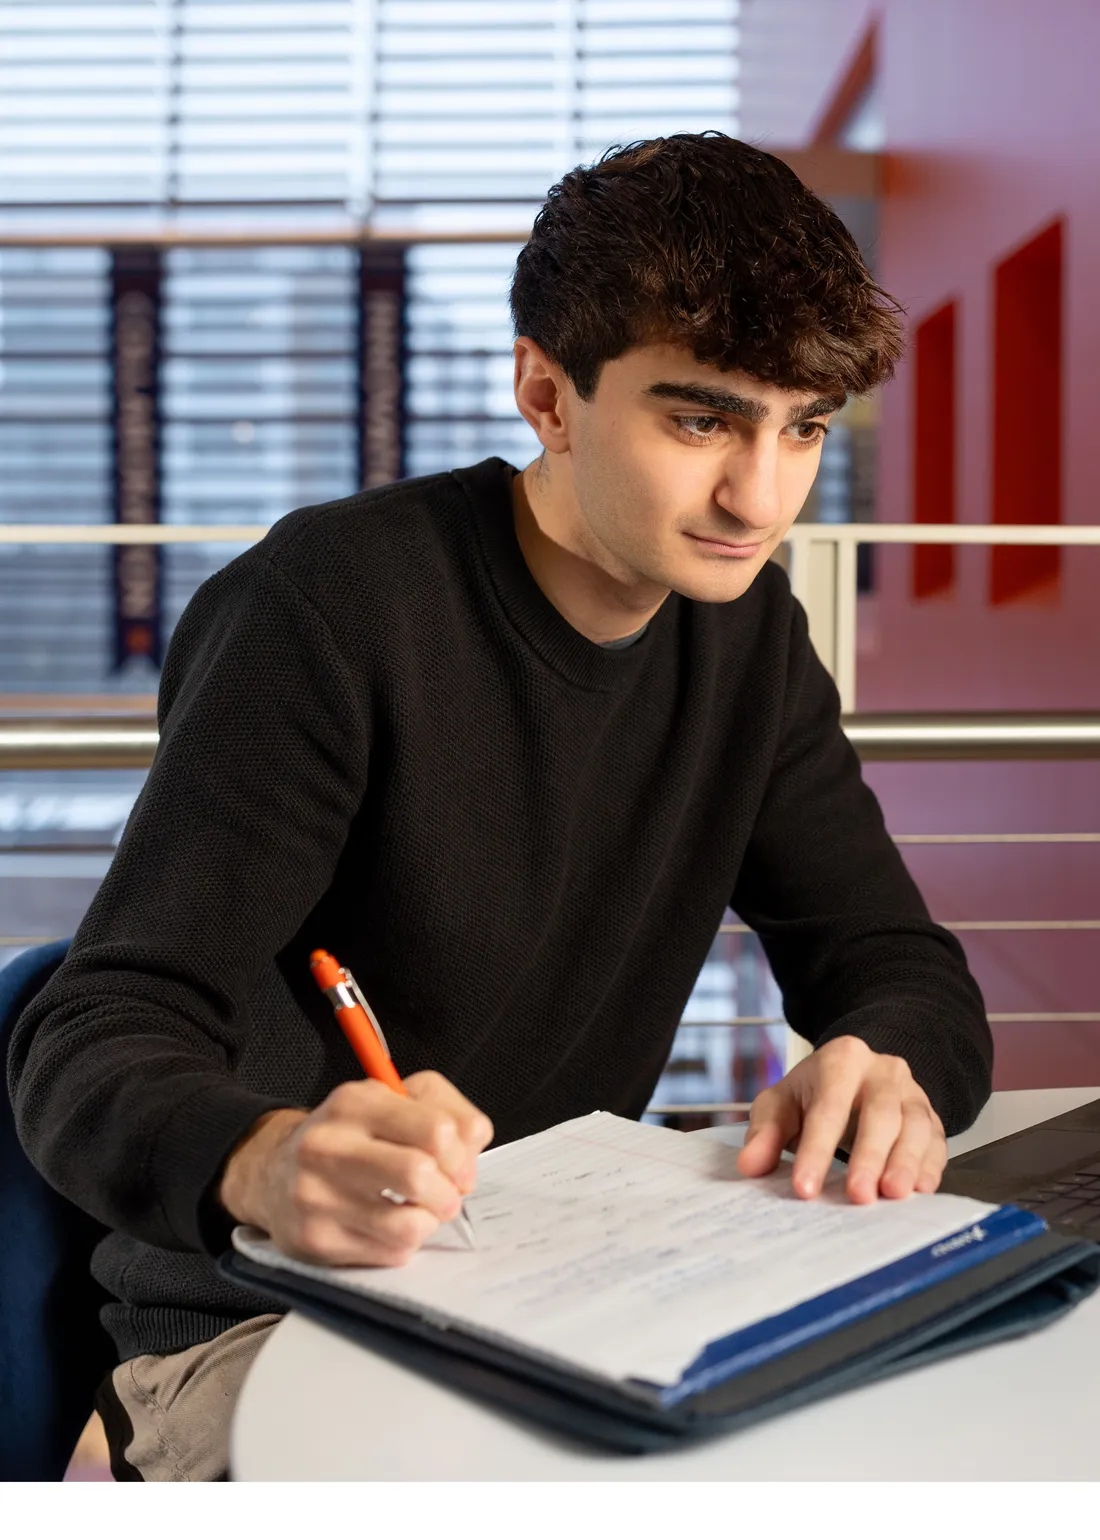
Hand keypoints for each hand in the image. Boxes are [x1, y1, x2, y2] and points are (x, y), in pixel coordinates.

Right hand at [218, 1071, 492, 1265]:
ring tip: (417, 1211)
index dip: (461, 1154)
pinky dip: (403, 1243)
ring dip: (428, 1222)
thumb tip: (471, 1153)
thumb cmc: (351, 1137)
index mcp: (355, 1103)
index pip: (437, 1130)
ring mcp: (316, 1196)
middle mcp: (329, 1145)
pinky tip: (386, 1226)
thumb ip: (449, 1113)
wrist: (273, 1173)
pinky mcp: (315, 1240)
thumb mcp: (394, 1101)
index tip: (456, 1164)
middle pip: (421, 1175)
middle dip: (449, 1192)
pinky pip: (390, 1253)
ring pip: (410, 1224)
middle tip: (444, 1193)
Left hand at [736, 1036, 946, 1203]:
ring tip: (894, 1195)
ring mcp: (912, 1092)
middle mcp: (883, 1071)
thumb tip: (750, 1166)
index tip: (805, 1188)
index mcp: (842, 1059)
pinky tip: (921, 1190)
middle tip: (858, 1197)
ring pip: (917, 1125)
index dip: (816, 1149)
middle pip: (881, 1114)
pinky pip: (938, 1140)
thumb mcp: (781, 1103)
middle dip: (869, 1157)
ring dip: (907, 1163)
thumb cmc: (814, 1093)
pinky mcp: (932, 1116)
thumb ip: (765, 1132)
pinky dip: (932, 1166)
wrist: (855, 1073)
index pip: (828, 1107)